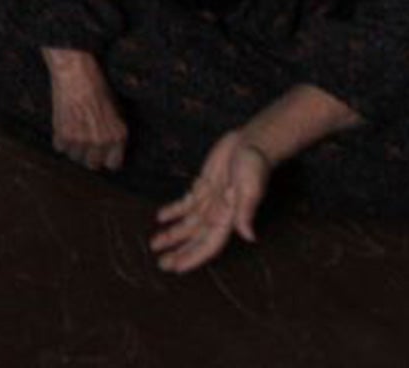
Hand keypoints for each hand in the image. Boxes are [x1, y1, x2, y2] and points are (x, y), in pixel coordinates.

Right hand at [44, 48, 126, 170]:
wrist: (75, 72)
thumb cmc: (96, 86)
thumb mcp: (114, 109)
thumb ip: (112, 131)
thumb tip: (108, 145)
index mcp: (118, 136)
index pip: (113, 164)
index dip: (105, 157)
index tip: (100, 152)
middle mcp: (102, 141)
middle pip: (92, 164)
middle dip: (88, 155)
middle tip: (84, 141)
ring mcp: (82, 140)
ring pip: (74, 157)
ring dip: (73, 147)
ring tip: (73, 129)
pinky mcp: (64, 135)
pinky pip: (60, 148)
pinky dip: (59, 139)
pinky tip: (64, 124)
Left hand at [152, 130, 270, 272]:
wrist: (252, 142)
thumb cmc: (253, 165)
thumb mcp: (250, 188)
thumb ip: (246, 211)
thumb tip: (248, 236)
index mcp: (229, 218)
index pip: (208, 245)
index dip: (192, 257)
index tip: (175, 267)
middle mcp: (218, 213)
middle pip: (196, 238)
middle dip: (179, 251)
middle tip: (161, 263)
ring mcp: (210, 201)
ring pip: (188, 223)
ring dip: (172, 233)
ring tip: (155, 244)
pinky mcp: (204, 186)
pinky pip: (187, 203)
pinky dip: (174, 211)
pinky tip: (161, 217)